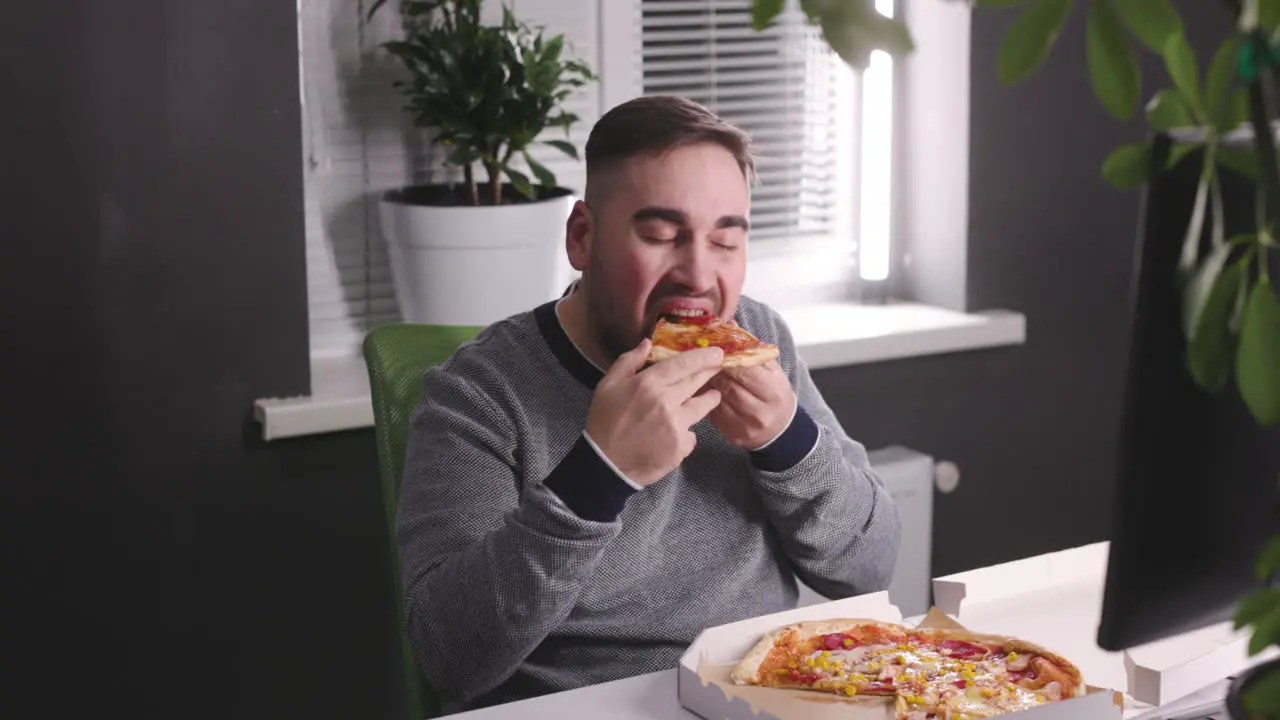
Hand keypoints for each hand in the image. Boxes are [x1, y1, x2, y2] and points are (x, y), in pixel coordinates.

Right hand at [585, 339, 723, 485]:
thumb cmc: (604, 422)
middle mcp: (665, 402)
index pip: (683, 365)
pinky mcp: (680, 446)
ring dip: (709, 400)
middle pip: (696, 383)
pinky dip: (687, 431)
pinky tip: (679, 431)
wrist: (606, 464)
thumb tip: (648, 343)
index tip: (717, 352)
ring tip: (712, 396)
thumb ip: (628, 362)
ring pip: (701, 408)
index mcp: (647, 384)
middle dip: (709, 373)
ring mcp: (675, 425)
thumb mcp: (607, 385)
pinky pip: (691, 434)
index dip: (703, 357)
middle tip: (718, 367)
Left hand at [707, 361, 796, 449]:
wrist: (780, 429)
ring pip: (719, 400)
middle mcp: (761, 412)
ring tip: (704, 375)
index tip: (720, 353)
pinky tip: (706, 392)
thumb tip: (734, 338)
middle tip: (708, 363)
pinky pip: (714, 414)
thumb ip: (756, 356)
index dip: (729, 361)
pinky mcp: (733, 435)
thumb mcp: (774, 373)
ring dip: (709, 385)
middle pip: (730, 386)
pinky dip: (707, 401)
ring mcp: (746, 426)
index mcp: (774, 392)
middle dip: (716, 372)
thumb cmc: (775, 394)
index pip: (746, 372)